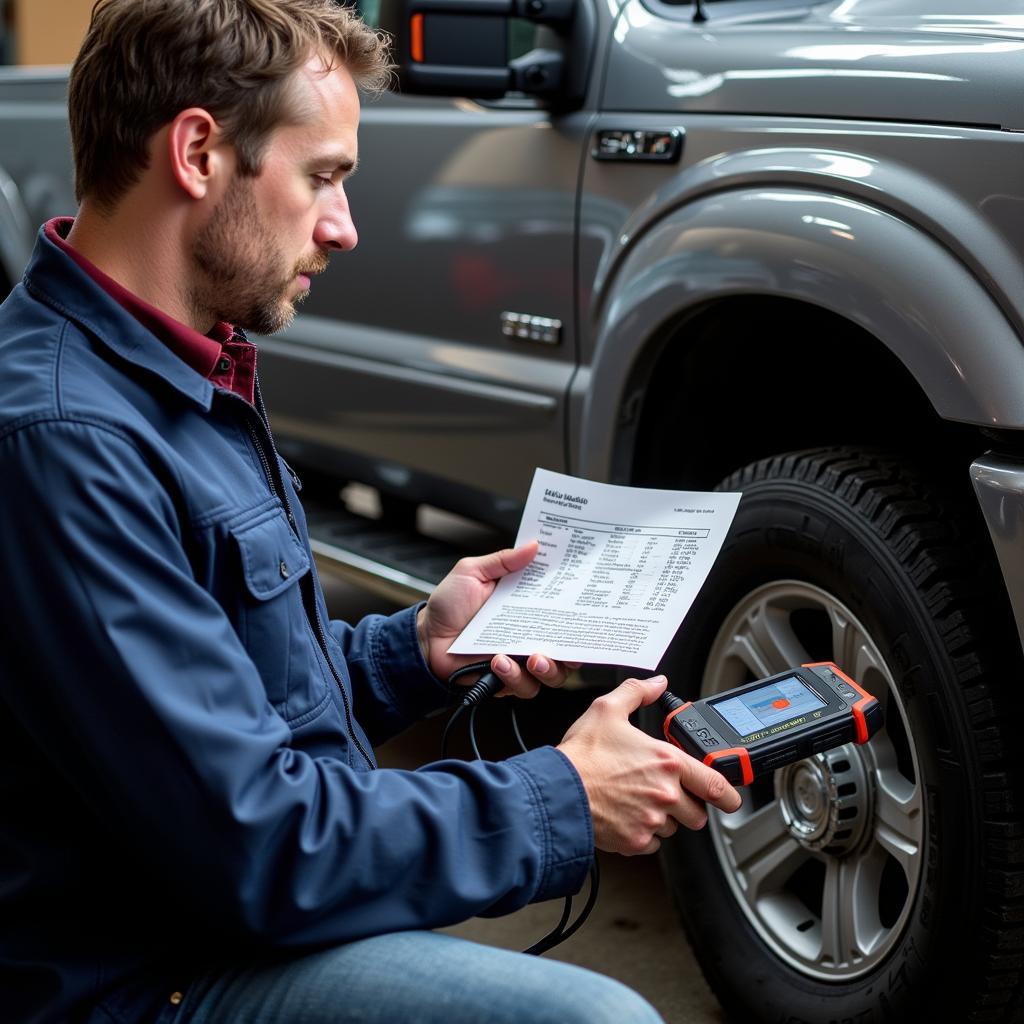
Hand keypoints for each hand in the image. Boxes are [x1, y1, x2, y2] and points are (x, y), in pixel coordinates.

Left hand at [417, 540, 577, 695]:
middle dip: (573, 650)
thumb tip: (533, 546)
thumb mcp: (472, 572)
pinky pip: (523, 686)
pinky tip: (499, 662)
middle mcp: (530, 635)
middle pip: (568, 648)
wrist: (424, 639)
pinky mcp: (506, 680)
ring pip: (553, 674)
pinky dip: (514, 677)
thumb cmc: (449, 605)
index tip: (584, 601)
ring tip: (533, 658)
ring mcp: (520, 660)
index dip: (577, 607)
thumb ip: (502, 561)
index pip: (562, 608)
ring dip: (548, 668)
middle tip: (562, 644)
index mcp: (527, 606)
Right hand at [557, 675, 741, 855]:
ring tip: (638, 800)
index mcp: (667, 762)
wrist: (558, 791)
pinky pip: (652, 843)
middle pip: (698, 813)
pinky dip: (643, 833)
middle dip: (687, 805)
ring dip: (664, 818)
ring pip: (673, 828)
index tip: (730, 797)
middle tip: (666, 793)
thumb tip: (657, 684)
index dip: (729, 795)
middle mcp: (666, 794)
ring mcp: (652, 821)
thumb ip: (637, 693)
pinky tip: (625, 815)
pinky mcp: (636, 841)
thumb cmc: (581, 755)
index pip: (717, 786)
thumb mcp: (608, 709)